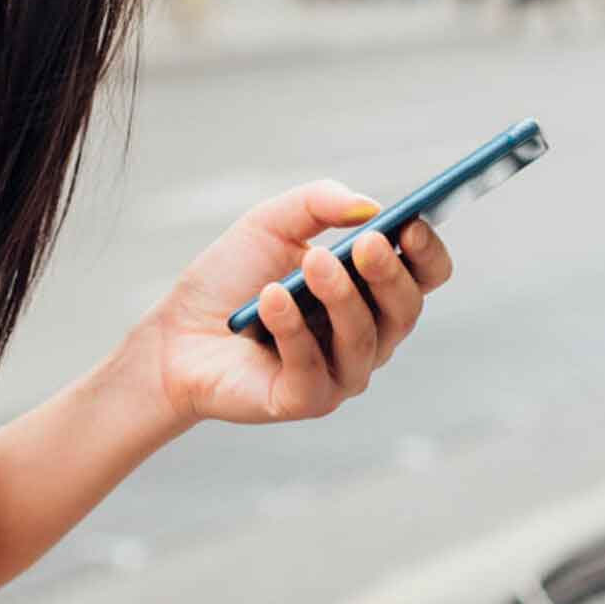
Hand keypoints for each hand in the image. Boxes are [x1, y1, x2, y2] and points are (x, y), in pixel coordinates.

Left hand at [127, 180, 455, 427]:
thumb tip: (370, 206)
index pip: (424, 275)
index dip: (427, 251)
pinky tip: (270, 299)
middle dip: (389, 274)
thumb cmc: (232, 277)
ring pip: (362, 338)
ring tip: (311, 261)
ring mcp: (340, 373)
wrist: (177, 333)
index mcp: (372, 291)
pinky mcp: (304, 400)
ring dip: (340, 296)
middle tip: (366, 243)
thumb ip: (319, 203)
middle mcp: (368, 335)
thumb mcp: (272, 223)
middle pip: (405, 310)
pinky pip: (311, 367)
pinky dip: (292, 329)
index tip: (413, 222)